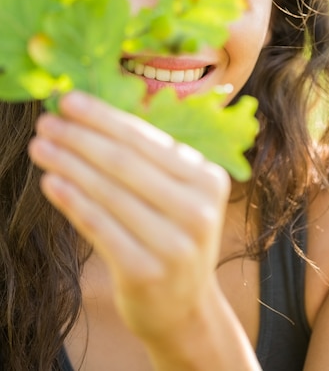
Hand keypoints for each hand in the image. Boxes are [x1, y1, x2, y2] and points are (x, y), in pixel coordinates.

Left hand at [29, 91, 230, 342]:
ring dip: (68, 164)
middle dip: (80, 136)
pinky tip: (50, 182)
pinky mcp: (146, 271)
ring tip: (41, 147)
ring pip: (108, 191)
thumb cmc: (173, 237)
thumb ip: (148, 159)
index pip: (146, 139)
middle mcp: (198, 209)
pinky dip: (71, 201)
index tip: (69, 99)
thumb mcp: (179, 195)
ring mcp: (174, 243)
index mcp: (208, 179)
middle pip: (124, 161)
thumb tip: (92, 117)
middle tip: (47, 121)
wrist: (183, 307)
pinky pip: (99, 226)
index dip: (103, 117)